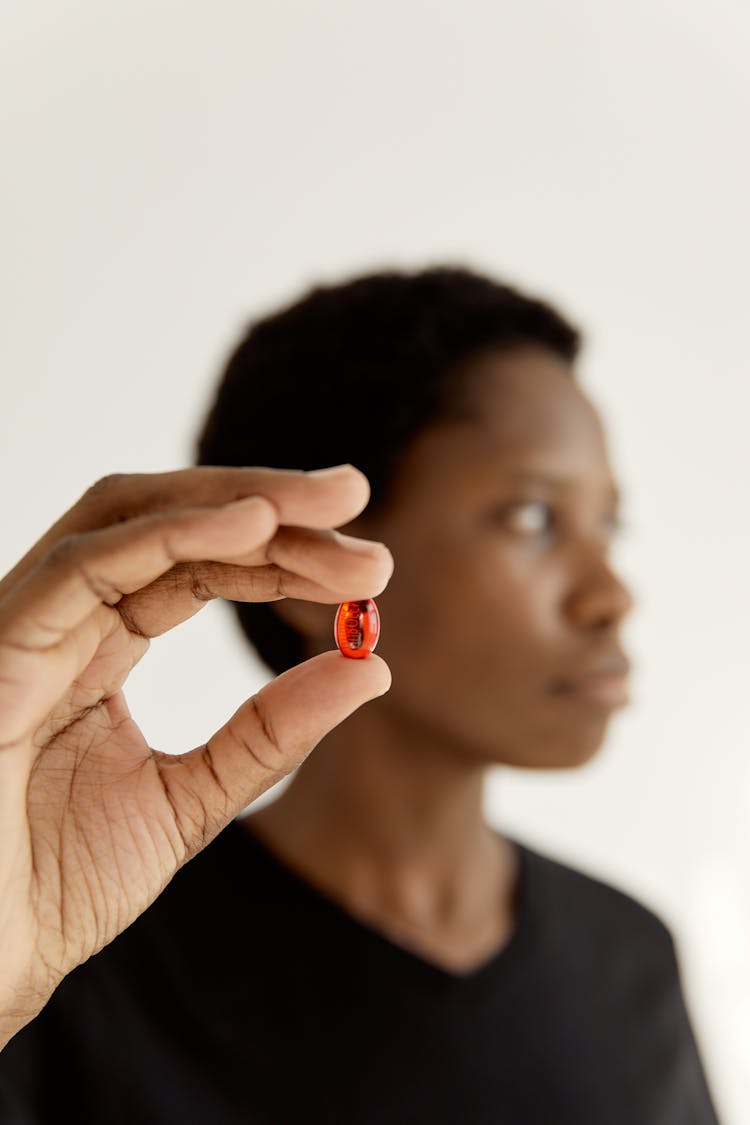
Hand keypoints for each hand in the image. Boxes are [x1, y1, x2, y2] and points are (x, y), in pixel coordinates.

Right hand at [0, 465, 392, 1046]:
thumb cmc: (58, 883)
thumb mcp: (192, 796)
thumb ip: (272, 733)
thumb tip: (372, 669)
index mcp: (97, 646)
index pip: (197, 565)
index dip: (281, 551)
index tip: (367, 564)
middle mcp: (61, 620)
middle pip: (168, 521)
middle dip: (268, 503)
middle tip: (356, 496)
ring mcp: (24, 625)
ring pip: (129, 518)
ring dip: (237, 502)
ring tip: (329, 502)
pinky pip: (85, 567)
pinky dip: (170, 535)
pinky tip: (255, 523)